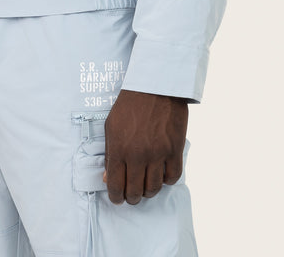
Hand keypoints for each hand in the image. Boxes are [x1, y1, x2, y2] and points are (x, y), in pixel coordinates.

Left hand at [103, 89, 187, 204]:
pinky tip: (162, 173)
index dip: (116, 197)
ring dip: (149, 191)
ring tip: (146, 185)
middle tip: (132, 194)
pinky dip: (167, 180)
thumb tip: (109, 179)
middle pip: (135, 192)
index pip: (115, 186)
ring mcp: (158, 153)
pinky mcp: (175, 149)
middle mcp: (138, 155)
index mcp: (119, 148)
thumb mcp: (111, 126)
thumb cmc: (130, 104)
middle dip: (131, 197)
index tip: (118, 198)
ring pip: (154, 189)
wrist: (154, 85)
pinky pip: (173, 177)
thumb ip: (109, 153)